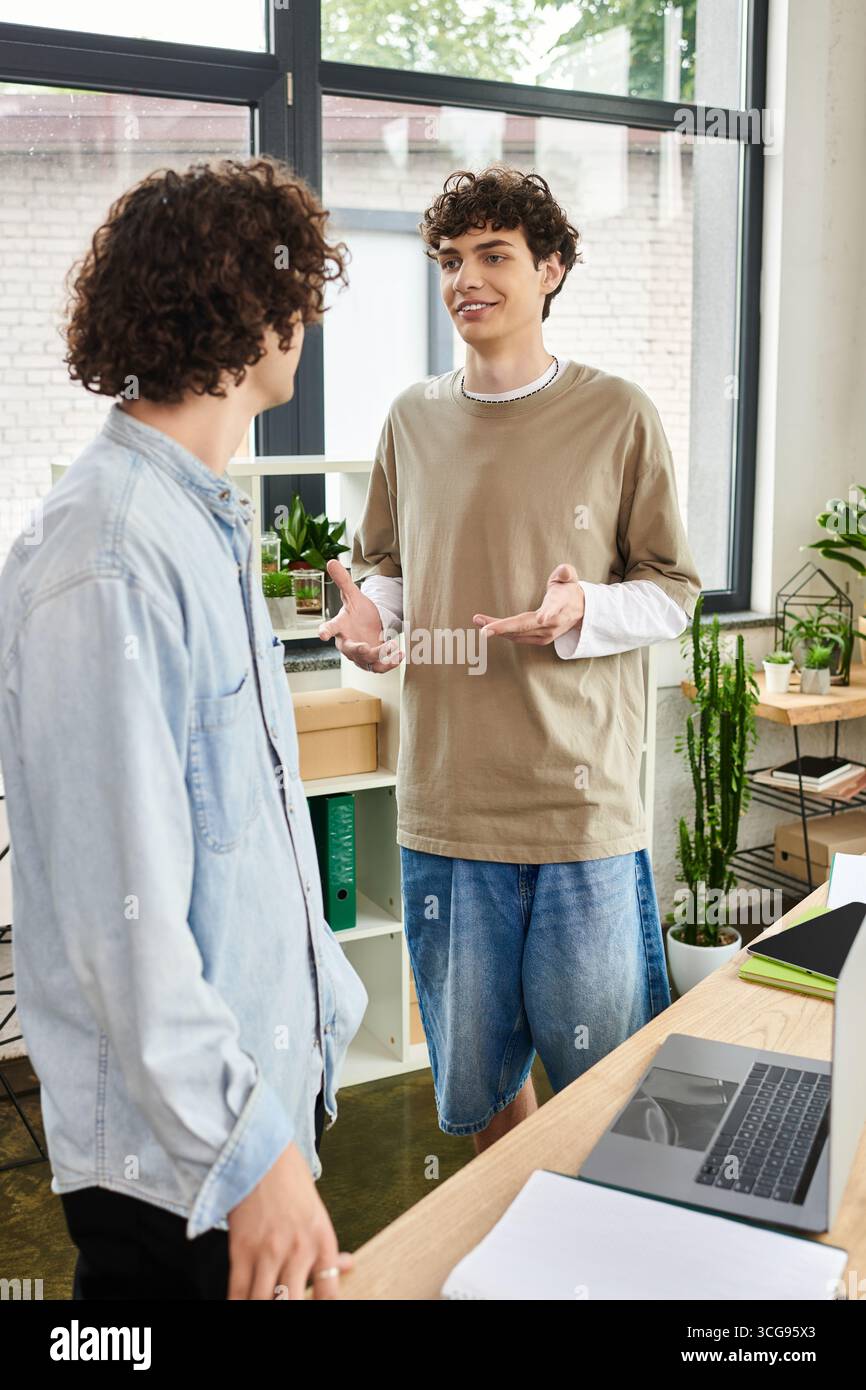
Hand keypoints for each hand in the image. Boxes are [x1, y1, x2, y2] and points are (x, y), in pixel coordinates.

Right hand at [227, 1140, 352, 1299]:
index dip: (323, 1306)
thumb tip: (346, 1266)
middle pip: (294, 1303)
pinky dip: (239, 1302)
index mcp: (322, 1239)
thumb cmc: (290, 1179)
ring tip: (266, 1301)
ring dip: (263, 1305)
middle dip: (290, 1308)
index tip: (317, 1304)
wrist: (260, 1152)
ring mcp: (268, 1251)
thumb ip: (327, 1245)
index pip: (329, 1293)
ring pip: (263, 1302)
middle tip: (287, 1302)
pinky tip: (242, 1302)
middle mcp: (298, 1249)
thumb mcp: (318, 1212)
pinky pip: (238, 1291)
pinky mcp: (241, 1249)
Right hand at [317, 560, 402, 672]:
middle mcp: (347, 643)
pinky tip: (400, 654)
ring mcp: (359, 655)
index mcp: (340, 626)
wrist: (370, 624)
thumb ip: (343, 581)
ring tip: (393, 646)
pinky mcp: (372, 662)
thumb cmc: (358, 611)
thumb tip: (331, 561)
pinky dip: (389, 664)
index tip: (322, 635)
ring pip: (366, 662)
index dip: (325, 632)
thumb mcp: (352, 594)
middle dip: (358, 650)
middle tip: (366, 648)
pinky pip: (378, 668)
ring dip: (379, 657)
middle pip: (349, 650)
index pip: (329, 628)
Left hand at [472, 564, 584, 644]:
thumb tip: (564, 571)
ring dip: (497, 629)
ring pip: (518, 633)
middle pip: (526, 626)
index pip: (554, 608)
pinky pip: (518, 637)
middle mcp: (553, 622)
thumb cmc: (569, 591)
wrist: (580, 612)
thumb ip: (566, 572)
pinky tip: (488, 627)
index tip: (542, 618)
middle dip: (504, 628)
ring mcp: (547, 634)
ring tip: (478, 620)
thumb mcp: (570, 578)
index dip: (548, 613)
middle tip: (484, 629)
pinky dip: (503, 632)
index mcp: (560, 604)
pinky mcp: (540, 640)